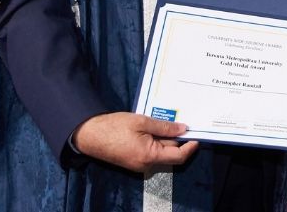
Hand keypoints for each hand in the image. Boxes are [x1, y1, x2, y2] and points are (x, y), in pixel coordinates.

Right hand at [73, 112, 198, 172]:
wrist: (90, 135)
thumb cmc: (114, 127)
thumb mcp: (142, 121)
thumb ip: (164, 127)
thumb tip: (183, 129)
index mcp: (150, 156)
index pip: (179, 156)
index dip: (190, 147)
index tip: (196, 136)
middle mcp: (146, 165)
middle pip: (170, 154)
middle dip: (177, 140)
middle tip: (181, 122)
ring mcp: (139, 165)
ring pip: (160, 153)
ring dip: (165, 139)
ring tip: (164, 122)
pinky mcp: (134, 162)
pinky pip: (151, 153)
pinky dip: (155, 142)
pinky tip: (152, 129)